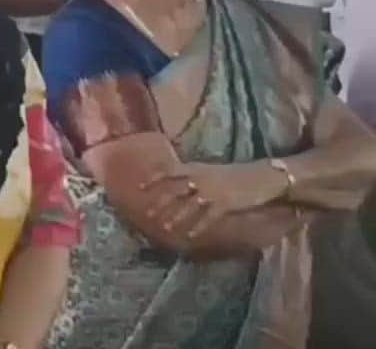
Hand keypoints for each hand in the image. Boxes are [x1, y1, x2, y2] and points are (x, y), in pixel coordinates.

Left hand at [141, 161, 288, 239]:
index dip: (154, 178)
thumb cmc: (235, 175)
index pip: (170, 171)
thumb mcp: (210, 170)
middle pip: (175, 190)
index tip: (139, 186)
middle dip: (161, 202)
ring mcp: (213, 191)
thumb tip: (175, 182)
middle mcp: (201, 178)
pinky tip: (191, 236)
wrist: (263, 176)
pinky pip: (209, 218)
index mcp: (197, 168)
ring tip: (165, 228)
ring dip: (177, 217)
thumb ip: (193, 174)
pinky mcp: (226, 204)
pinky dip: (199, 227)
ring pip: (189, 205)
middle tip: (147, 214)